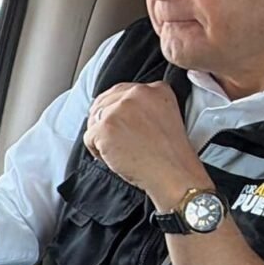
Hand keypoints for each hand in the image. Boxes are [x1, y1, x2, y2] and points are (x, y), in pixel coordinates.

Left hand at [83, 82, 209, 207]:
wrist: (174, 174)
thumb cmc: (171, 155)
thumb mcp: (167, 116)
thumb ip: (146, 105)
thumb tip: (116, 109)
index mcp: (155, 89)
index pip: (121, 92)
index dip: (116, 111)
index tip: (121, 126)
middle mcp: (137, 93)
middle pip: (104, 102)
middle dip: (105, 122)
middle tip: (117, 142)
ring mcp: (119, 109)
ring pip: (95, 119)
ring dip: (102, 137)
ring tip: (119, 152)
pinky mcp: (106, 127)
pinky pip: (89, 137)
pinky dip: (97, 152)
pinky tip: (114, 159)